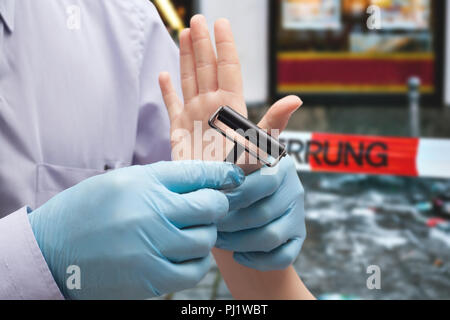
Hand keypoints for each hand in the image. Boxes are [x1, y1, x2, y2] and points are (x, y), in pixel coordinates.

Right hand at [28, 161, 244, 298]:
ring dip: (205, 234)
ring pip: (206, 240)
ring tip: (189, 231)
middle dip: (216, 205)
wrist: (51, 250)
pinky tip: (183, 254)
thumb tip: (209, 179)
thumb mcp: (124, 181)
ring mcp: (151, 250)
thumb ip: (166, 179)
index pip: (198, 173)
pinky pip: (194, 271)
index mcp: (143, 184)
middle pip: (211, 207)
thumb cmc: (90, 210)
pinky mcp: (150, 279)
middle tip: (206, 207)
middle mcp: (150, 214)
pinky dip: (197, 261)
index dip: (224, 173)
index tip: (234, 176)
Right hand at [159, 15, 301, 162]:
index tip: (222, 23)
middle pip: (207, 68)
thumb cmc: (240, 174)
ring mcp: (194, 116)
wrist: (214, 192)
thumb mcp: (260, 146)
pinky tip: (164, 75)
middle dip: (203, 44)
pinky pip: (171, 104)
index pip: (228, 69)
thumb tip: (296, 99)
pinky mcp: (178, 129)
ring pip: (189, 79)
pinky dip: (166, 90)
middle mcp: (212, 107)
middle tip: (198, 19)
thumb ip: (275, 121)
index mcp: (231, 107)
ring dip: (187, 57)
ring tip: (186, 34)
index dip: (225, 46)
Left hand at [215, 156, 305, 270]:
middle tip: (209, 224)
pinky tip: (238, 255)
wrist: (249, 194)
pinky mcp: (298, 236)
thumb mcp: (229, 161)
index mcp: (280, 166)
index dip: (236, 195)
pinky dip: (259, 261)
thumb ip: (222, 161)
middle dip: (230, 223)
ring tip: (217, 239)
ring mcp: (298, 214)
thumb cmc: (232, 176)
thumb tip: (206, 161)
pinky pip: (284, 257)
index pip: (264, 182)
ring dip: (239, 242)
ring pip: (271, 237)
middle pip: (264, 213)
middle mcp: (294, 190)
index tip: (212, 201)